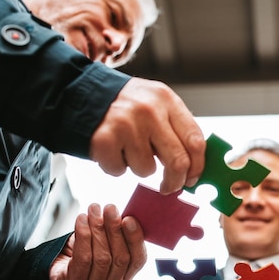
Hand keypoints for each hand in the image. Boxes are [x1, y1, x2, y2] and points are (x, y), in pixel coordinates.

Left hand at [49, 203, 146, 279]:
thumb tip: (122, 213)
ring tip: (93, 210)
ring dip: (98, 229)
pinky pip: (82, 259)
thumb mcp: (106, 245)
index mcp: (127, 276)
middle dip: (115, 229)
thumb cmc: (86, 253)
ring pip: (102, 257)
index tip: (129, 219)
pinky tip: (81, 220)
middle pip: (120, 258)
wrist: (58, 270)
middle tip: (110, 208)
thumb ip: (118, 234)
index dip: (135, 239)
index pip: (138, 259)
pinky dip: (83, 236)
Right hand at [89, 78, 205, 192]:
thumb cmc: (126, 105)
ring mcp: (125, 125)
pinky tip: (112, 149)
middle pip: (178, 161)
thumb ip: (176, 128)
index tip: (193, 178)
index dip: (198, 166)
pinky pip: (120, 171)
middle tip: (170, 187)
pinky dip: (116, 167)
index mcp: (167, 100)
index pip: (196, 141)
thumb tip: (194, 168)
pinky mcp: (103, 140)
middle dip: (176, 181)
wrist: (80, 92)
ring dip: (139, 168)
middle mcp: (148, 110)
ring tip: (129, 149)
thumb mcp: (156, 103)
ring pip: (146, 170)